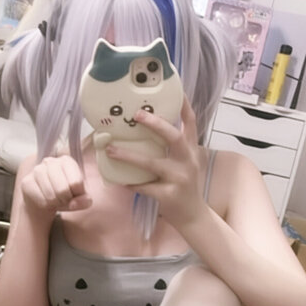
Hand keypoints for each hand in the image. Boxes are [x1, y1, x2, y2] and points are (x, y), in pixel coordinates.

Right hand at [19, 155, 91, 215]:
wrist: (43, 202)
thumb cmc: (64, 196)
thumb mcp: (79, 198)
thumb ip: (84, 200)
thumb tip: (82, 202)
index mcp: (67, 161)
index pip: (76, 182)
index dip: (77, 194)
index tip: (74, 194)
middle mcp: (50, 161)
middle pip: (63, 189)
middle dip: (66, 200)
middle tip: (64, 199)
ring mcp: (36, 170)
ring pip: (52, 196)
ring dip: (56, 203)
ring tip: (55, 200)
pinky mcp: (27, 182)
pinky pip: (41, 200)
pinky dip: (46, 205)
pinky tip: (45, 201)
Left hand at [105, 98, 206, 232]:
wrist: (193, 216)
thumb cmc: (184, 186)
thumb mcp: (185, 164)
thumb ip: (172, 149)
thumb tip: (144, 132)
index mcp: (192, 151)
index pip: (191, 123)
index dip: (183, 105)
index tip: (175, 89)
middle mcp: (188, 161)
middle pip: (174, 137)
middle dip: (155, 124)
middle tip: (137, 114)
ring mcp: (180, 178)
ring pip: (152, 163)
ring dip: (130, 156)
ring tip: (111, 150)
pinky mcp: (170, 195)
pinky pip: (145, 187)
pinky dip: (131, 183)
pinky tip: (120, 180)